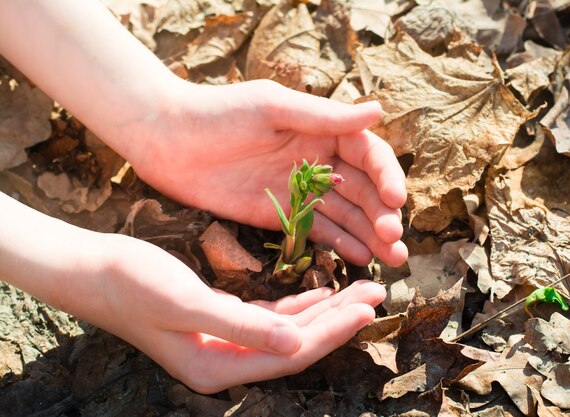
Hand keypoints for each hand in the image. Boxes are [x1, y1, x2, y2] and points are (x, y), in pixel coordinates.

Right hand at [99, 234, 385, 393]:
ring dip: (324, 310)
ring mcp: (223, 342)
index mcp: (216, 367)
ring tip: (361, 291)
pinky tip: (321, 293)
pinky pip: (270, 317)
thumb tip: (296, 344)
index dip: (332, 332)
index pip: (290, 353)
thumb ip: (242, 327)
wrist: (94, 268)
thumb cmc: (133, 283)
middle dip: (338, 320)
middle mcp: (224, 361)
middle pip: (296, 343)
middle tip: (377, 294)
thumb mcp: (187, 303)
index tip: (367, 308)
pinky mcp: (220, 320)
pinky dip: (298, 306)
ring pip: (287, 329)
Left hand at [117, 80, 407, 266]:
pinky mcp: (280, 215)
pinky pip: (317, 231)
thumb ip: (324, 117)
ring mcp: (300, 191)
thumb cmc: (218, 113)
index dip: (386, 176)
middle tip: (395, 239)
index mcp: (321, 130)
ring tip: (392, 260)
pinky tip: (360, 258)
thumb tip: (380, 110)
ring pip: (345, 215)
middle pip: (362, 190)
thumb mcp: (272, 108)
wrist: (167, 140)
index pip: (367, 153)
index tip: (395, 199)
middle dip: (382, 214)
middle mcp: (317, 161)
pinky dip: (340, 244)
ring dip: (370, 236)